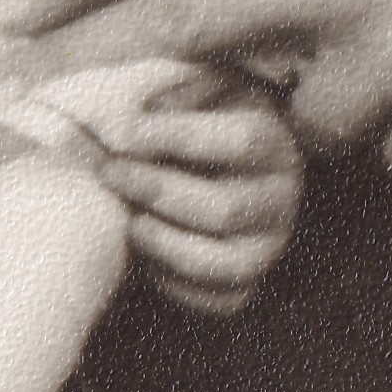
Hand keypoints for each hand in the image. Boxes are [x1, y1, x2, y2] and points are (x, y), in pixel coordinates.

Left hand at [101, 73, 303, 314]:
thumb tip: (140, 115)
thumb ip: (180, 96)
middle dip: (157, 191)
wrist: (229, 169)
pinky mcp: (247, 286)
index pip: (239, 141)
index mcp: (275, 144)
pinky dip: (172, 282)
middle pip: (224, 209)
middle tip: (110, 172)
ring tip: (127, 219)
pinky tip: (146, 251)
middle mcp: (281, 200)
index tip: (125, 131)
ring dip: (162, 243)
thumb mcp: (204, 92)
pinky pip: (212, 299)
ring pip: (220, 264)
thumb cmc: (208, 121)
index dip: (180, 136)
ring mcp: (268, 249)